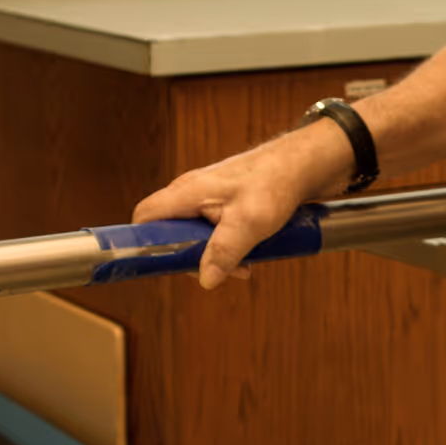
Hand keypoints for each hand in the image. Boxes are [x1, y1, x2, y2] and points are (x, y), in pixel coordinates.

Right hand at [133, 120, 349, 288]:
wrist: (303, 165)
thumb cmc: (275, 183)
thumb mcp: (249, 223)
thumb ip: (224, 251)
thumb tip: (205, 279)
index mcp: (187, 192)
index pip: (144, 216)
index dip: (142, 243)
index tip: (161, 265)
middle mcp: (192, 193)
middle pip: (169, 233)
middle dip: (190, 258)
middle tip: (218, 272)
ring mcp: (208, 198)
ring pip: (194, 235)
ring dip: (213, 256)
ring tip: (242, 268)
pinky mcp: (224, 204)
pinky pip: (213, 231)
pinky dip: (226, 247)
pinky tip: (248, 258)